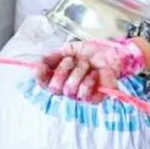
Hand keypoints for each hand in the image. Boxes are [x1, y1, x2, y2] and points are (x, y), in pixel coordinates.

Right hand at [35, 38, 149, 103]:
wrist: (110, 52)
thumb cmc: (90, 52)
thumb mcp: (69, 49)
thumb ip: (53, 57)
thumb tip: (39, 63)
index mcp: (59, 77)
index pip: (43, 82)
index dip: (40, 76)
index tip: (41, 66)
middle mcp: (67, 88)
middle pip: (54, 88)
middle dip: (62, 70)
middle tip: (72, 60)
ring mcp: (80, 95)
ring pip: (69, 90)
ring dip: (78, 72)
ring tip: (86, 63)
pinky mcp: (94, 98)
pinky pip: (84, 95)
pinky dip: (89, 81)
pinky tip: (94, 73)